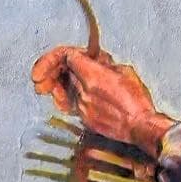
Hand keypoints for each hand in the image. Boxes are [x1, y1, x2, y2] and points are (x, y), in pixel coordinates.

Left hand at [31, 46, 171, 153]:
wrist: (140, 127)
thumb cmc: (138, 101)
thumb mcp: (125, 71)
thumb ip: (105, 64)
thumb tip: (95, 61)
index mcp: (93, 76)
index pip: (67, 57)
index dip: (61, 54)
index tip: (59, 56)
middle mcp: (83, 92)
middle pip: (62, 74)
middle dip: (52, 70)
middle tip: (39, 74)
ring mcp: (82, 107)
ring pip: (63, 90)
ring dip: (56, 85)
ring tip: (48, 85)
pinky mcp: (85, 120)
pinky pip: (71, 105)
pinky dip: (67, 98)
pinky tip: (64, 97)